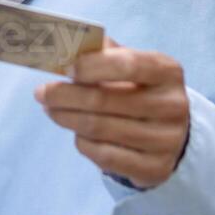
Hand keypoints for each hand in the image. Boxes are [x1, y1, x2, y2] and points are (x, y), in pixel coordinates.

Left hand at [34, 37, 189, 189]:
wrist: (170, 132)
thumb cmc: (139, 89)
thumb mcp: (129, 64)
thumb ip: (100, 53)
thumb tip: (64, 46)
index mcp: (168, 72)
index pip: (127, 65)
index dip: (91, 66)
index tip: (65, 67)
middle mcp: (173, 106)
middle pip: (105, 100)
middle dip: (64, 95)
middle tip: (41, 92)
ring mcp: (167, 140)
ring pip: (100, 129)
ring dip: (66, 117)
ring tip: (50, 110)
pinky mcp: (155, 168)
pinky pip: (104, 156)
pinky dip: (82, 142)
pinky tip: (76, 132)